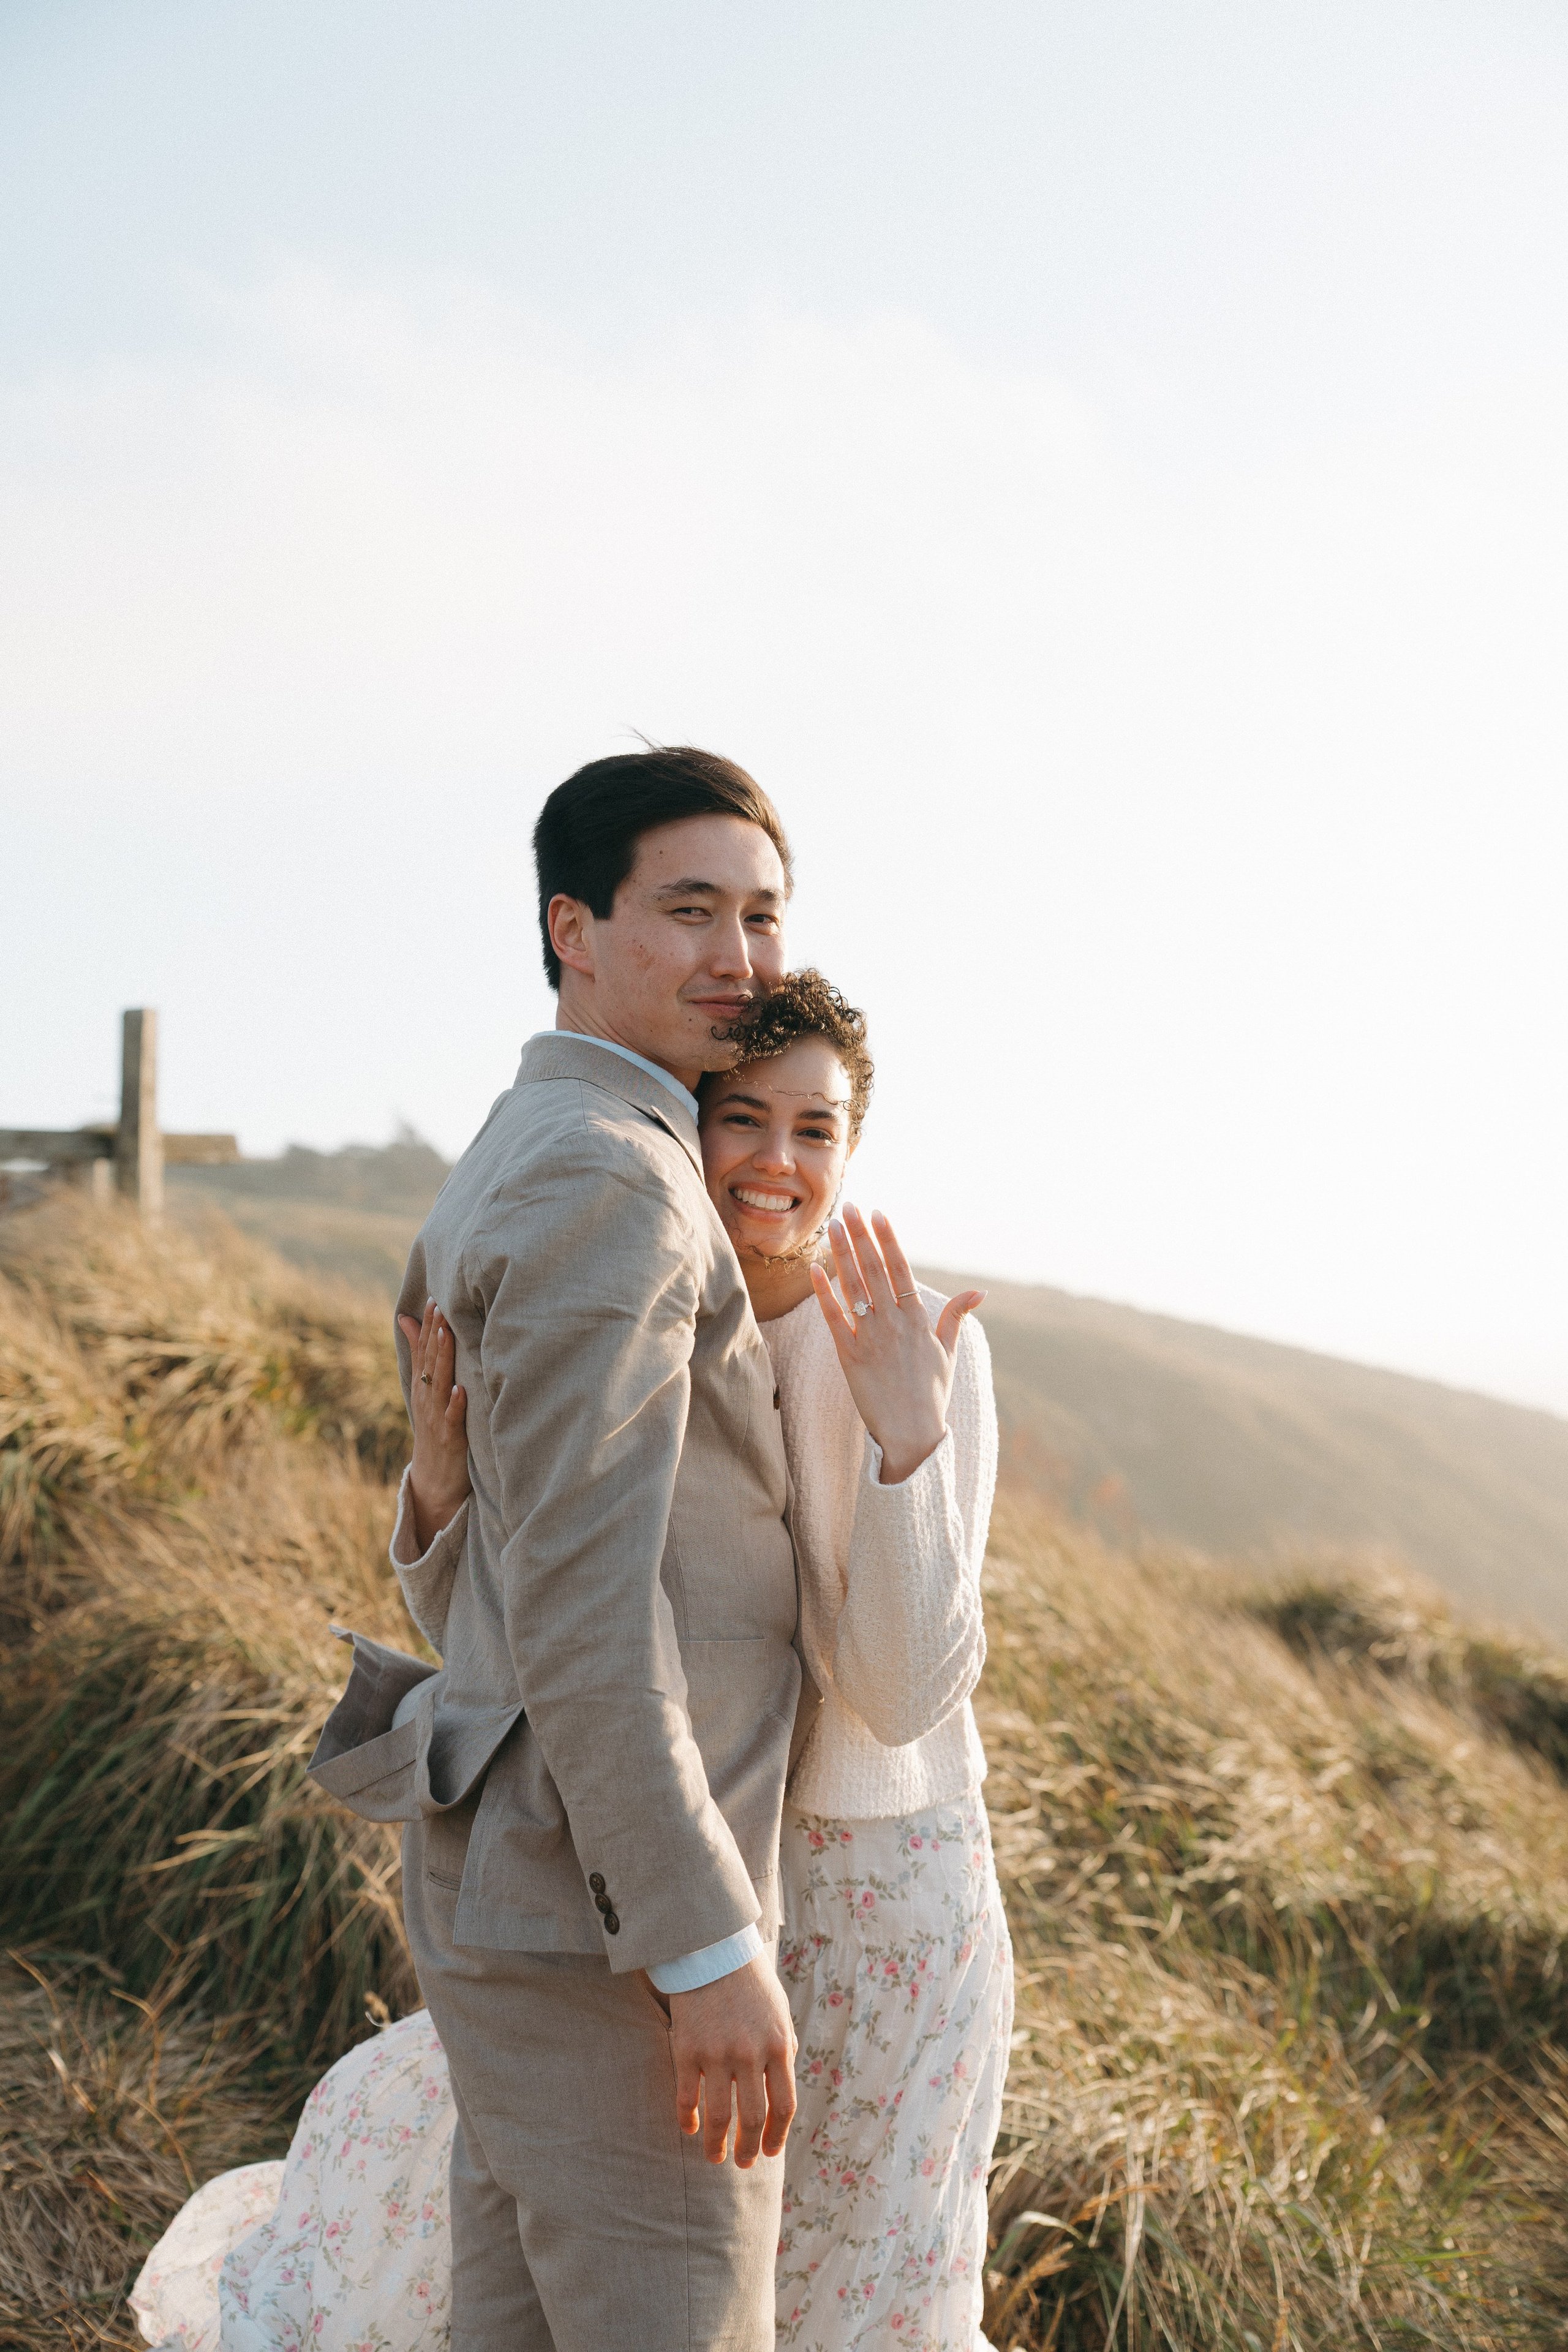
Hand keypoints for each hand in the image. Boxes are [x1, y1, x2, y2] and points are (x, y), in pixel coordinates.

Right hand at [396, 1301, 471, 1550]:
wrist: (434, 1479)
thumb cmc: (435, 1428)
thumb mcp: (425, 1390)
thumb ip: (419, 1354)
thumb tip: (407, 1318)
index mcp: (423, 1386)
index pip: (424, 1350)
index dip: (429, 1325)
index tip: (435, 1298)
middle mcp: (427, 1398)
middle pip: (429, 1362)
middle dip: (435, 1334)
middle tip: (441, 1306)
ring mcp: (437, 1418)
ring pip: (439, 1384)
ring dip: (443, 1359)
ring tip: (448, 1335)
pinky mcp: (450, 1439)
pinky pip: (452, 1419)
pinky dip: (456, 1405)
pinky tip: (460, 1390)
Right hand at [666, 1956, 797, 2166]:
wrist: (714, 1950)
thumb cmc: (751, 1984)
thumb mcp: (779, 2015)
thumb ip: (782, 2051)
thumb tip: (780, 2090)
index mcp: (779, 2045)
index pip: (784, 2106)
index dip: (776, 2136)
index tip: (768, 2152)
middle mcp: (751, 2053)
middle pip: (752, 2118)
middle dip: (748, 2149)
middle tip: (742, 2164)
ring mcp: (718, 2053)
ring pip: (719, 2116)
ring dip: (717, 2144)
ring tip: (715, 2157)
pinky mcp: (688, 2049)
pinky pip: (688, 2097)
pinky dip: (687, 2119)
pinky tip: (689, 2128)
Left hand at [810, 1207, 983, 1484]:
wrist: (912, 1435)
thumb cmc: (931, 1394)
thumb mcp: (948, 1352)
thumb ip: (956, 1316)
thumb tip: (980, 1291)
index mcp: (918, 1320)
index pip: (901, 1269)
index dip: (888, 1239)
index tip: (878, 1213)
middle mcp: (895, 1324)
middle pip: (875, 1270)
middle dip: (861, 1236)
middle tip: (849, 1207)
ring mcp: (872, 1339)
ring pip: (854, 1287)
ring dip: (841, 1254)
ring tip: (832, 1227)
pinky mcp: (850, 1357)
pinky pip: (834, 1319)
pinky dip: (824, 1293)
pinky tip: (814, 1269)